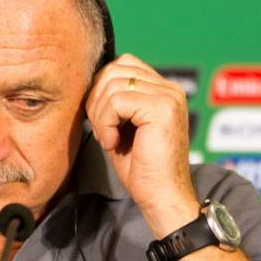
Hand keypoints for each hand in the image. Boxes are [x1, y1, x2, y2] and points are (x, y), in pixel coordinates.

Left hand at [85, 54, 198, 236]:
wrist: (161, 196)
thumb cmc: (142, 168)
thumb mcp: (123, 126)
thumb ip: (114, 101)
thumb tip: (90, 83)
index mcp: (164, 89)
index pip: (123, 64)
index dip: (102, 89)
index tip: (102, 120)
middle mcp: (170, 88)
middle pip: (114, 70)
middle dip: (96, 100)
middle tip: (102, 131)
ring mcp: (168, 97)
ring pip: (112, 85)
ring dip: (100, 115)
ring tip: (109, 139)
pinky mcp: (162, 109)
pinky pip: (116, 102)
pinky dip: (106, 124)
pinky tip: (114, 143)